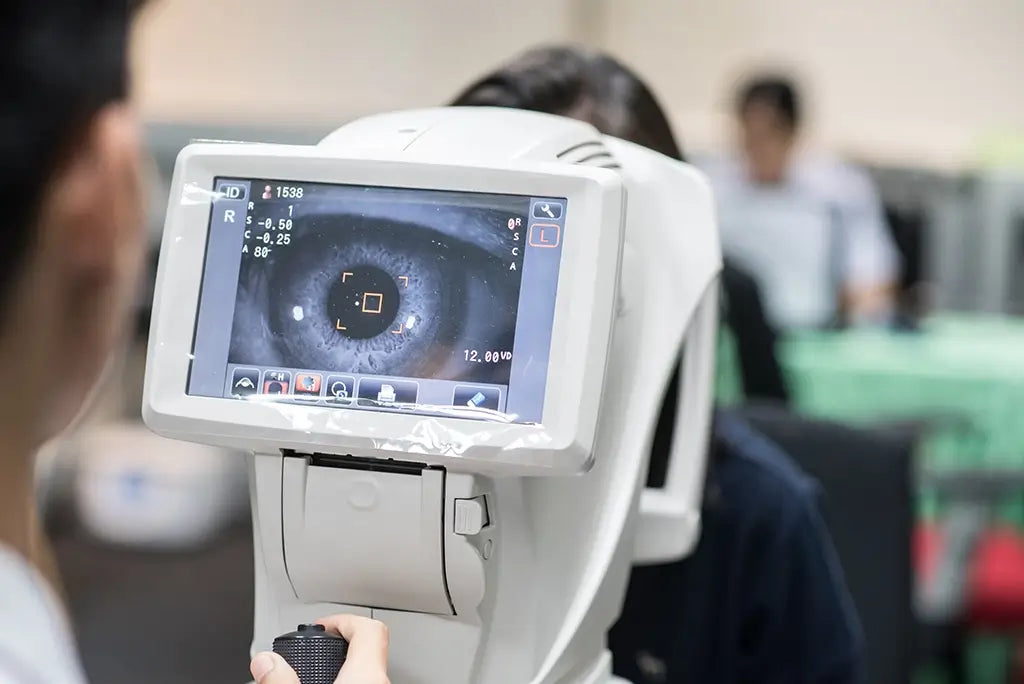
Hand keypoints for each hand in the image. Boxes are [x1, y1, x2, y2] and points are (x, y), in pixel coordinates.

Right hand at [250, 614, 388, 683]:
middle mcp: (382, 682)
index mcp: (367, 674)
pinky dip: (349, 679)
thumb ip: (282, 679)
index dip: (343, 620)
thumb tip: (265, 661)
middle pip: (368, 647)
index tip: (321, 625)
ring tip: (318, 668)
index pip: (369, 627)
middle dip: (340, 643)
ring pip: (368, 668)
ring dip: (344, 664)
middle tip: (316, 647)